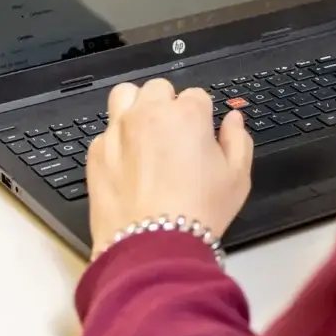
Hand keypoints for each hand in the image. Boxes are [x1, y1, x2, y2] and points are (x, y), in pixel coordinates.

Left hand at [87, 79, 253, 258]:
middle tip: (174, 134)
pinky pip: (106, 131)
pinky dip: (117, 140)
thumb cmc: (199, 212)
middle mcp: (150, 113)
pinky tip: (127, 162)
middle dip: (168, 105)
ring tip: (145, 131)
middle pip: (159, 88)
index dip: (202, 116)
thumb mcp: (238, 177)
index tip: (201, 136)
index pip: (196, 95)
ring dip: (136, 105)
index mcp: (187, 114)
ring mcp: (118, 130)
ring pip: (125, 94)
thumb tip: (234, 119)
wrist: (153, 246)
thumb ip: (238, 139)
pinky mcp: (96, 152)